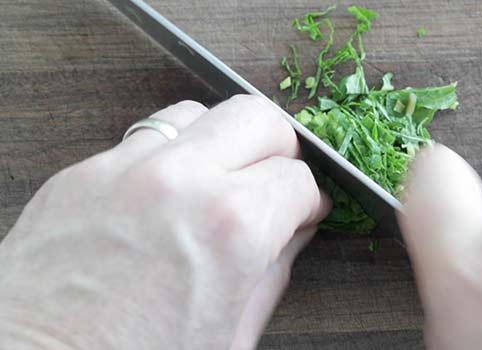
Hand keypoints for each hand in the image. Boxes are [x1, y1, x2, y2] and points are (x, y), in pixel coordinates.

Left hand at [0, 96, 329, 348]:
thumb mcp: (231, 337)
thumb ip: (273, 274)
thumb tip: (291, 234)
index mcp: (232, 228)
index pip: (299, 179)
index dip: (310, 200)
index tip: (304, 212)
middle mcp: (181, 181)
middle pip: (258, 117)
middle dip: (280, 149)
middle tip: (273, 182)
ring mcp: (124, 168)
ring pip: (200, 111)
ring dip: (222, 143)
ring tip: (218, 182)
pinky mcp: (81, 173)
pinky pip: (143, 139)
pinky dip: (169, 158)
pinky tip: (165, 196)